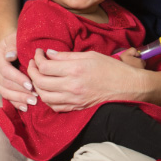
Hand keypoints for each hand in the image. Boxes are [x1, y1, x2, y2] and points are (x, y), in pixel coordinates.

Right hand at [0, 31, 36, 111]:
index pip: (6, 71)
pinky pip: (5, 96)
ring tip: (32, 102)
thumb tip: (10, 56)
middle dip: (21, 92)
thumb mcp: (15, 37)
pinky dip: (15, 102)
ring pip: (5, 92)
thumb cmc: (16, 39)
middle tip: (35, 97)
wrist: (9, 43)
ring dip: (19, 99)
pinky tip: (25, 107)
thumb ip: (13, 45)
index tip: (31, 85)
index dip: (18, 79)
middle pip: (6, 84)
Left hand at [27, 48, 145, 111]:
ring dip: (36, 85)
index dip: (37, 58)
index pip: (45, 66)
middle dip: (32, 70)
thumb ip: (68, 55)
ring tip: (37, 76)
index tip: (38, 52)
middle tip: (33, 63)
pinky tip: (47, 90)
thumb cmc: (112, 68)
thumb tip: (49, 53)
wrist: (128, 87)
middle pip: (40, 81)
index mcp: (75, 69)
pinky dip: (46, 98)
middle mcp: (71, 85)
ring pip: (44, 96)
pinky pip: (54, 106)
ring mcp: (73, 99)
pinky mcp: (76, 108)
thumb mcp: (90, 55)